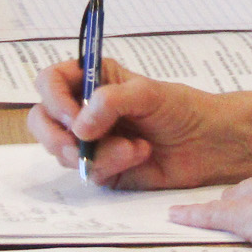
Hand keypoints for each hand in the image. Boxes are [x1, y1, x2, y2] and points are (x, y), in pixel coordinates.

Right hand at [27, 57, 251, 189]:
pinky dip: (111, 165)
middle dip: (58, 136)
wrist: (208, 144)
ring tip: (133, 147)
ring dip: (97, 152)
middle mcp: (85, 109)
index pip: (49, 82)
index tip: (74, 115)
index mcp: (92, 79)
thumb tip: (80, 127)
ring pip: (63, 151)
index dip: (53, 98)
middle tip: (82, 144)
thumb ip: (110, 102)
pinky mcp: (102, 168)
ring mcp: (91, 141)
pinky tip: (138, 155)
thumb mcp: (147, 93)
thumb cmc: (181, 108)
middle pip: (42, 120)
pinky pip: (88, 171)